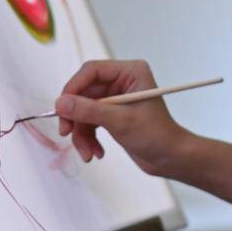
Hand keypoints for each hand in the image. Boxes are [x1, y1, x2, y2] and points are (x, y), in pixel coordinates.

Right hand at [55, 58, 184, 175]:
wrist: (170, 159)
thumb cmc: (155, 135)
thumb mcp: (121, 121)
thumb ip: (89, 111)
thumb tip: (60, 103)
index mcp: (130, 72)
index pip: (92, 71)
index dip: (74, 88)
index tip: (61, 108)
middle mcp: (122, 81)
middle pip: (84, 92)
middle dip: (76, 116)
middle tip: (66, 132)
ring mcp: (116, 99)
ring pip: (84, 110)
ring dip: (81, 133)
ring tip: (87, 153)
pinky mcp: (112, 115)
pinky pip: (89, 122)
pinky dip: (88, 139)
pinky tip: (96, 153)